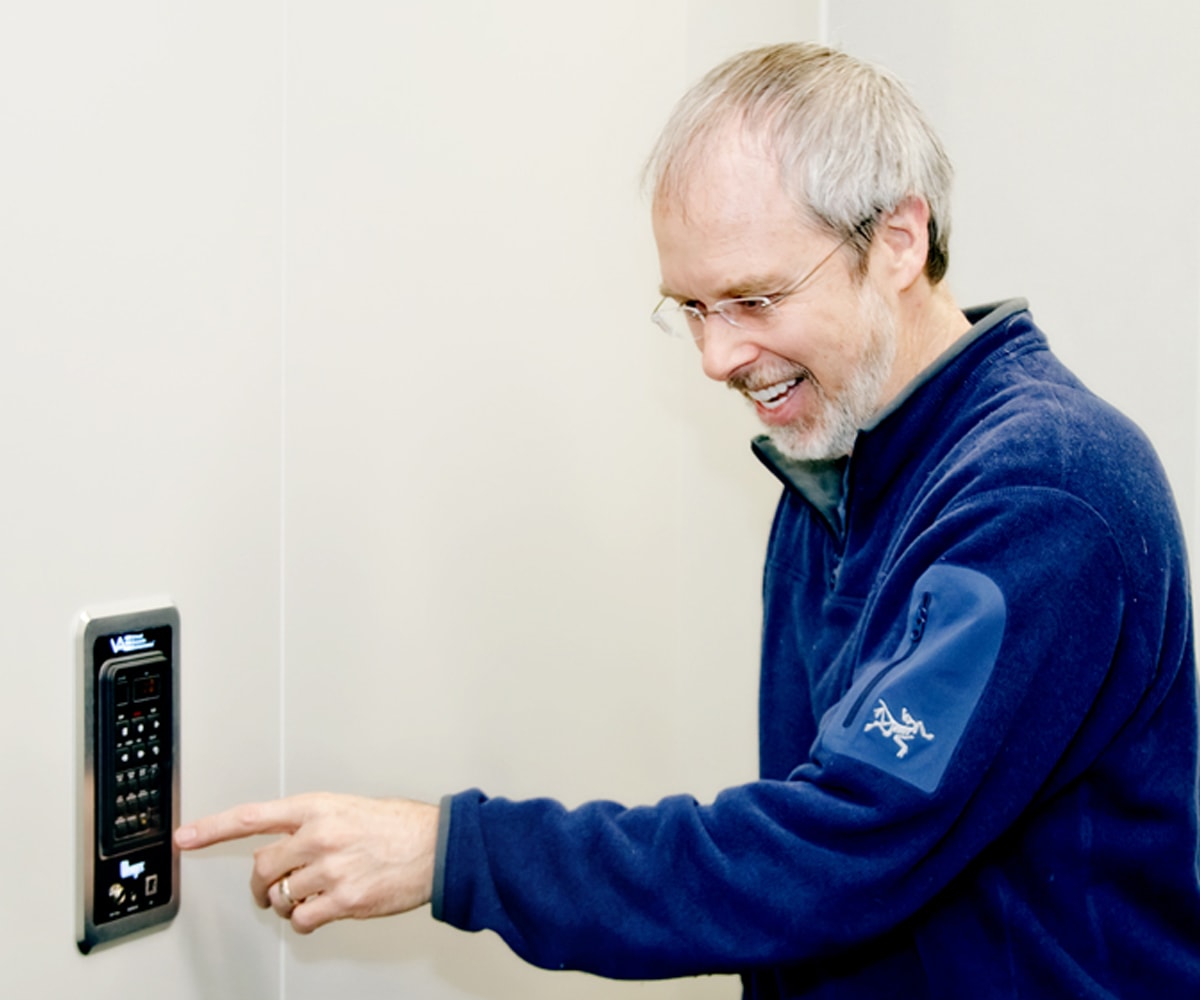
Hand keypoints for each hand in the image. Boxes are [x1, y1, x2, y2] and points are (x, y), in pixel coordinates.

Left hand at [174, 792, 439, 933]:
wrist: (439, 846)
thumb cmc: (400, 826)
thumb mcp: (349, 808)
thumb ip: (311, 824)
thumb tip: (281, 850)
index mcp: (317, 807)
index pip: (252, 816)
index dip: (212, 828)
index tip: (183, 837)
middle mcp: (319, 835)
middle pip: (262, 867)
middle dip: (263, 882)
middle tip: (272, 887)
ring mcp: (330, 868)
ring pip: (281, 897)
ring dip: (290, 901)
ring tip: (314, 893)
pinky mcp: (344, 900)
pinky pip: (303, 919)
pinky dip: (306, 920)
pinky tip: (324, 908)